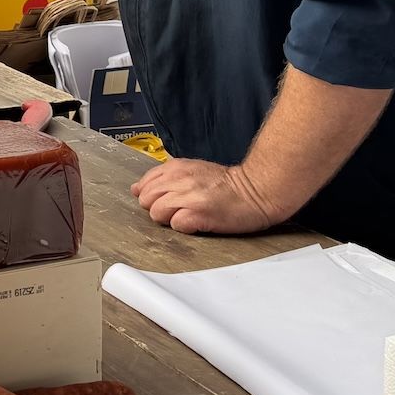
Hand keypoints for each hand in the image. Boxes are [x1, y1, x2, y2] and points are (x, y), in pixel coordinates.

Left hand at [131, 158, 276, 234]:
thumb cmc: (227, 185)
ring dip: (170, 219)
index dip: (152, 197)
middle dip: (157, 208)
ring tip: (190, 215)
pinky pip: (176, 225)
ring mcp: (188, 197)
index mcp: (177, 167)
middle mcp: (180, 180)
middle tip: (180, 209)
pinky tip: (198, 222)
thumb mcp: (192, 171)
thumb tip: (137, 189)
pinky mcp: (199, 214)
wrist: (257, 190)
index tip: (165, 201)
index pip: (144, 184)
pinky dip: (184, 227)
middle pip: (146, 200)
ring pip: (157, 213)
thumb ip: (164, 178)